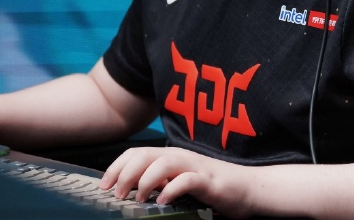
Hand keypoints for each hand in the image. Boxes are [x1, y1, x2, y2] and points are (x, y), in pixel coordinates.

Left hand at [100, 146, 254, 217]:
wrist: (249, 188)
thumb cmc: (214, 188)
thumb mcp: (181, 182)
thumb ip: (162, 181)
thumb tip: (133, 190)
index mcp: (172, 156)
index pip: (137, 153)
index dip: (117, 166)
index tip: (104, 185)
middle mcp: (181, 157)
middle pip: (145, 155)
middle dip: (125, 173)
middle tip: (117, 194)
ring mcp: (195, 167)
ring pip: (163, 162)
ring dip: (145, 181)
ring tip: (139, 199)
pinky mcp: (209, 180)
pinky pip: (187, 179)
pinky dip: (172, 189)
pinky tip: (165, 200)